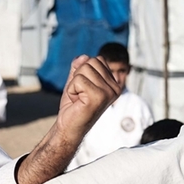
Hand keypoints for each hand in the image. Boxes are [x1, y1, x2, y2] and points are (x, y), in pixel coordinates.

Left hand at [14, 56, 121, 183]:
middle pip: (91, 62)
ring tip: (78, 99)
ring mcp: (108, 93)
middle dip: (78, 76)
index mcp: (114, 84)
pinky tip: (77, 102)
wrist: (69, 127)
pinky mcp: (98, 97)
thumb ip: (80, 68)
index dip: (83, 72)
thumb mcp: (76, 82)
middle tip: (79, 95)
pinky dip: (72, 90)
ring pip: (84, 69)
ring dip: (74, 84)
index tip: (83, 89)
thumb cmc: (74, 107)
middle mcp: (114, 88)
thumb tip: (83, 56)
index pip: (97, 60)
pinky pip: (78, 80)